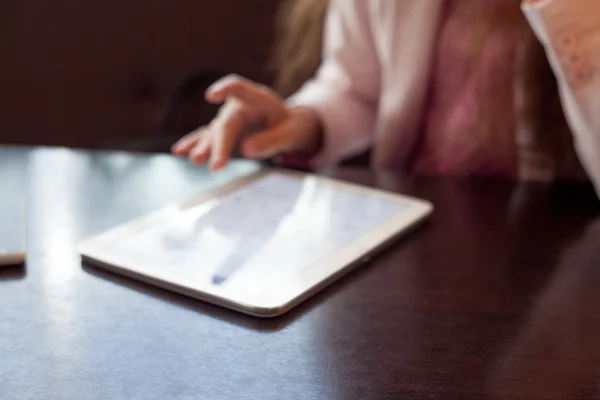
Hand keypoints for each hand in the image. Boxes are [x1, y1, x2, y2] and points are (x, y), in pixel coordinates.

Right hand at [171, 75, 321, 170]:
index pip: (239, 88)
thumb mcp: (290, 133)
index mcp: (258, 99)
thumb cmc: (289, 126)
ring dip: (205, 147)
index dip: (225, 90)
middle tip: (216, 166)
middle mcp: (237, 107)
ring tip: (195, 159)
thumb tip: (246, 149)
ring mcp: (228, 120)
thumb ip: (272, 140)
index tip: (212, 95)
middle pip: (225, 124)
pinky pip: (207, 138)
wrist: (285, 125)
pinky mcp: (223, 133)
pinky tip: (178, 152)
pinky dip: (195, 144)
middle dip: (220, 146)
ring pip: (214, 133)